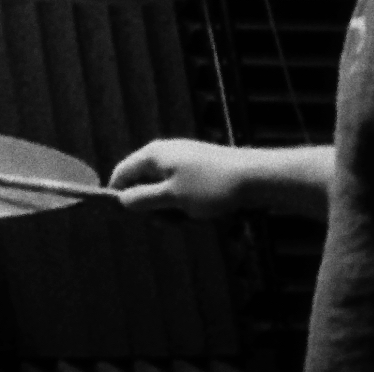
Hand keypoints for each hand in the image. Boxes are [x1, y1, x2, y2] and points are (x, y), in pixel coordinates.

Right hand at [108, 139, 249, 218]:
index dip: (117, 194)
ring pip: (163, 189)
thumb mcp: (172, 197)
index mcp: (153, 155)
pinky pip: (181, 188)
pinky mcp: (199, 168)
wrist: (256, 177)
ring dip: (171, 207)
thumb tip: (121, 200)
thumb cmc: (210, 187)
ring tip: (191, 216)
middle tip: (171, 220)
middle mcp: (164, 153)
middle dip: (152, 206)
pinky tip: (203, 211)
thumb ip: (143, 199)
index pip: (122, 173)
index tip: (123, 217)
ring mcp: (183, 159)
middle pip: (142, 183)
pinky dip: (185, 202)